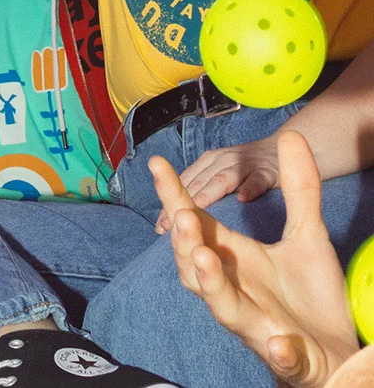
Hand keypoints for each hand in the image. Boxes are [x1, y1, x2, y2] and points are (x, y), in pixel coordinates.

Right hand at [150, 133, 358, 387]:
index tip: (157, 163)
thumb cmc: (311, 293)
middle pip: (193, 264)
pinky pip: (281, 357)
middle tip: (185, 217)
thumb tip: (290, 135)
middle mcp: (232, 289)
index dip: (174, 195)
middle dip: (186, 242)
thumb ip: (299, 187)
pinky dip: (280, 351)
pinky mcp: (288, 356)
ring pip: (222, 308)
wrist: (336, 348)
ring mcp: (256, 324)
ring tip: (207, 258)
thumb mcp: (310, 234)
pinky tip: (281, 341)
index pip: (194, 222)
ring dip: (211, 285)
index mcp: (231, 257)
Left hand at [155, 136, 280, 231]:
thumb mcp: (223, 174)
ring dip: (208, 194)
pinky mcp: (268, 171)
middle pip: (198, 182)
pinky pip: (257, 179)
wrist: (281, 149)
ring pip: (223, 178)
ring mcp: (245, 164)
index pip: (185, 183)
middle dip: (180, 204)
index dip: (169, 203)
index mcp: (209, 163)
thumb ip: (205, 189)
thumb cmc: (248, 169)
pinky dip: (250, 187)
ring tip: (193, 212)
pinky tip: (244, 198)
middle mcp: (222, 160)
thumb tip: (178, 216)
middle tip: (167, 227)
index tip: (159, 227)